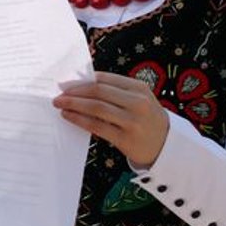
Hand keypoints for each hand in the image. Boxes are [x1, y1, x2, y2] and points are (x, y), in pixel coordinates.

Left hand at [53, 71, 169, 167]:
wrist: (166, 146)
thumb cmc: (146, 119)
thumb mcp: (139, 99)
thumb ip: (116, 91)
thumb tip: (81, 83)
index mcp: (139, 88)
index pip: (105, 78)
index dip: (83, 79)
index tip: (67, 81)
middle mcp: (137, 102)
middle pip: (98, 91)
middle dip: (75, 91)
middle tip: (59, 93)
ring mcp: (132, 121)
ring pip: (96, 107)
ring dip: (74, 104)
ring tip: (59, 104)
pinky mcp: (125, 139)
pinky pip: (97, 126)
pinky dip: (79, 119)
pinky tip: (68, 116)